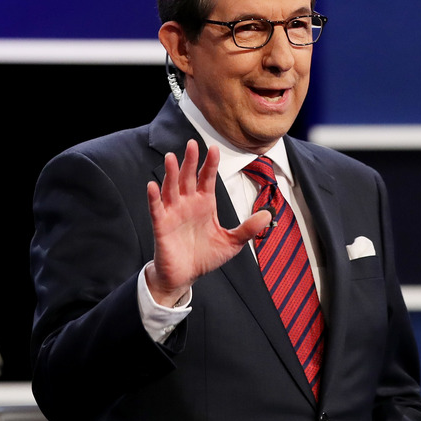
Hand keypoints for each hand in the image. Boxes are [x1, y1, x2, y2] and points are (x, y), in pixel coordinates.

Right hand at [144, 139, 271, 305]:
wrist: (186, 276)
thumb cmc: (206, 257)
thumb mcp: (232, 242)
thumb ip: (248, 228)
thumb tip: (267, 214)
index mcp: (205, 204)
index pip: (207, 179)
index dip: (210, 164)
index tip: (214, 148)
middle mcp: (188, 204)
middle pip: (188, 177)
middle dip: (190, 161)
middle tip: (192, 143)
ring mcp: (173, 213)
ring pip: (171, 188)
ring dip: (170, 173)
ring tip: (171, 157)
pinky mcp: (162, 226)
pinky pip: (156, 209)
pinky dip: (154, 197)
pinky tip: (152, 186)